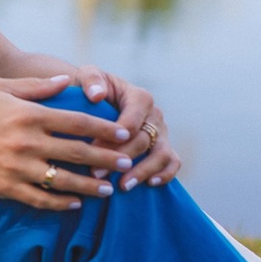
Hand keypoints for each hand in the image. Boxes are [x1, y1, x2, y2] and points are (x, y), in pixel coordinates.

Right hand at [0, 77, 136, 210]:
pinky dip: (61, 204)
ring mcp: (17, 167)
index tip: (124, 133)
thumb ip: (35, 85)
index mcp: (27, 114)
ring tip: (109, 190)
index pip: (76, 121)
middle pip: (77, 152)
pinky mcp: (7, 188)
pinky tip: (76, 204)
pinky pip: (41, 199)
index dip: (103, 128)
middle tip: (127, 164)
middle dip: (106, 159)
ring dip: (90, 187)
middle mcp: (26, 141)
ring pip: (64, 180)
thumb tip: (67, 80)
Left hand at [70, 66, 181, 190]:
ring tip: (123, 185)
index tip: (93, 150)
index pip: (131, 121)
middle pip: (143, 140)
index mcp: (139, 97)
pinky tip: (149, 184)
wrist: (96, 98)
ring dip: (142, 171)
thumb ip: (91, 80)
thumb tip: (96, 95)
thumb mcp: (88, 76)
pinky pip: (172, 162)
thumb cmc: (91, 88)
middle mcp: (154, 115)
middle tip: (96, 173)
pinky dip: (165, 174)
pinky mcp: (163, 146)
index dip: (114, 137)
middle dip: (120, 158)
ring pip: (161, 154)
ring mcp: (161, 132)